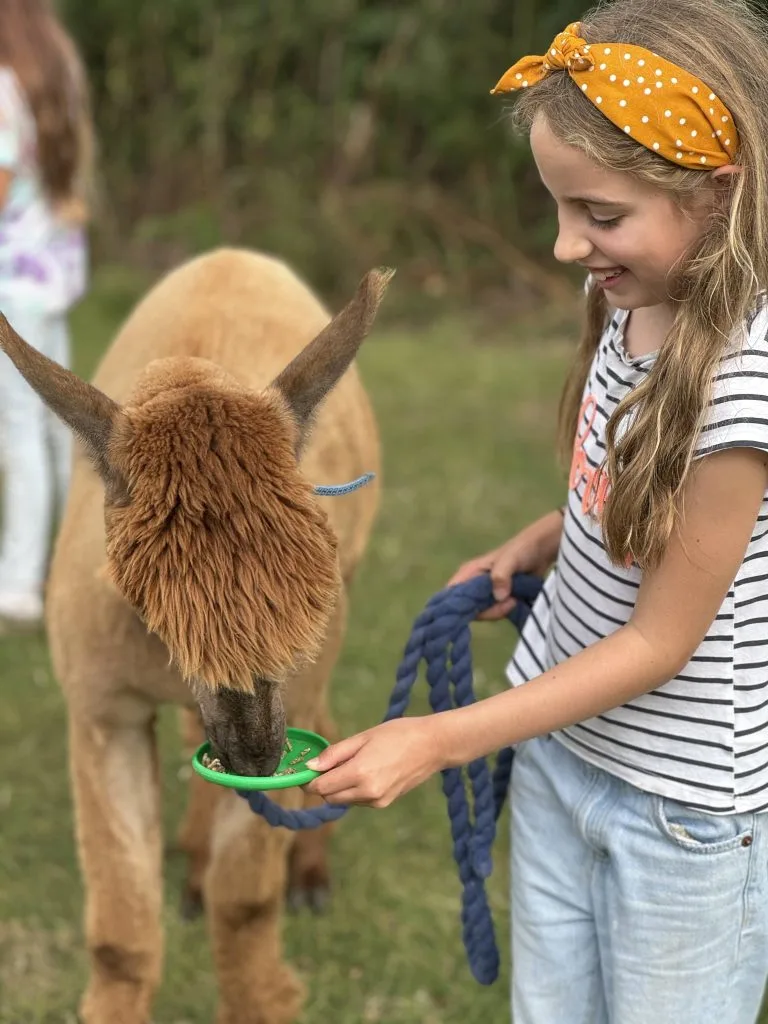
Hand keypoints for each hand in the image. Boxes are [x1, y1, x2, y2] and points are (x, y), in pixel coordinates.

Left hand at [304, 717, 444, 807]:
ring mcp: (377, 801)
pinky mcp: (385, 803)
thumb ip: (335, 753)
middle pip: (329, 797)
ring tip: (354, 762)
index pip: (321, 787)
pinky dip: (354, 790)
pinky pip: (358, 800)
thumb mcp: (363, 737)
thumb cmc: (398, 734)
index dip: (309, 779)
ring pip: (343, 800)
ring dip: (339, 787)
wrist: (433, 745)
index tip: (306, 768)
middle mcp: (367, 792)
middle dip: (323, 783)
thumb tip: (311, 766)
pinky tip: (367, 771)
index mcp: (360, 773)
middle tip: (328, 763)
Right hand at [446, 511, 562, 620]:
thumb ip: (501, 575)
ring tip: (514, 598)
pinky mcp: (496, 600)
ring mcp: (484, 594)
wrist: (540, 551)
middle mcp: (472, 584)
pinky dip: (504, 611)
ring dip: (499, 611)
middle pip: (467, 609)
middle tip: (508, 601)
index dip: (455, 606)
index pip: (451, 594)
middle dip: (487, 611)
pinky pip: (494, 613)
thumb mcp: (510, 559)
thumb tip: (498, 597)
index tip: (477, 610)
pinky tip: (516, 601)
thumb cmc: (521, 550)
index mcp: (468, 572)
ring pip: (482, 613)